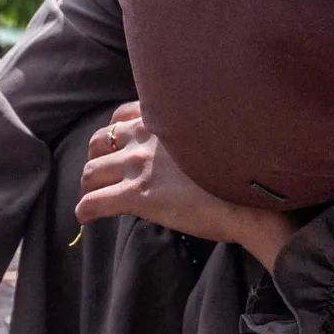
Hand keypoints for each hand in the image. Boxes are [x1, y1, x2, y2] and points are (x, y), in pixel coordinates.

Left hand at [74, 103, 297, 269]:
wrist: (250, 202)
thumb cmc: (241, 174)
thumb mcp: (214, 138)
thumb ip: (190, 136)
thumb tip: (183, 149)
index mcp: (165, 119)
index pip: (121, 116)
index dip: (113, 134)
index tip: (115, 148)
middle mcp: (146, 136)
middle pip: (98, 141)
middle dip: (95, 158)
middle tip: (100, 176)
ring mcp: (138, 166)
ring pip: (90, 172)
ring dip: (87, 185)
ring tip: (91, 196)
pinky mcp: (136, 196)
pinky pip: (94, 202)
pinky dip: (84, 210)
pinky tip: (84, 217)